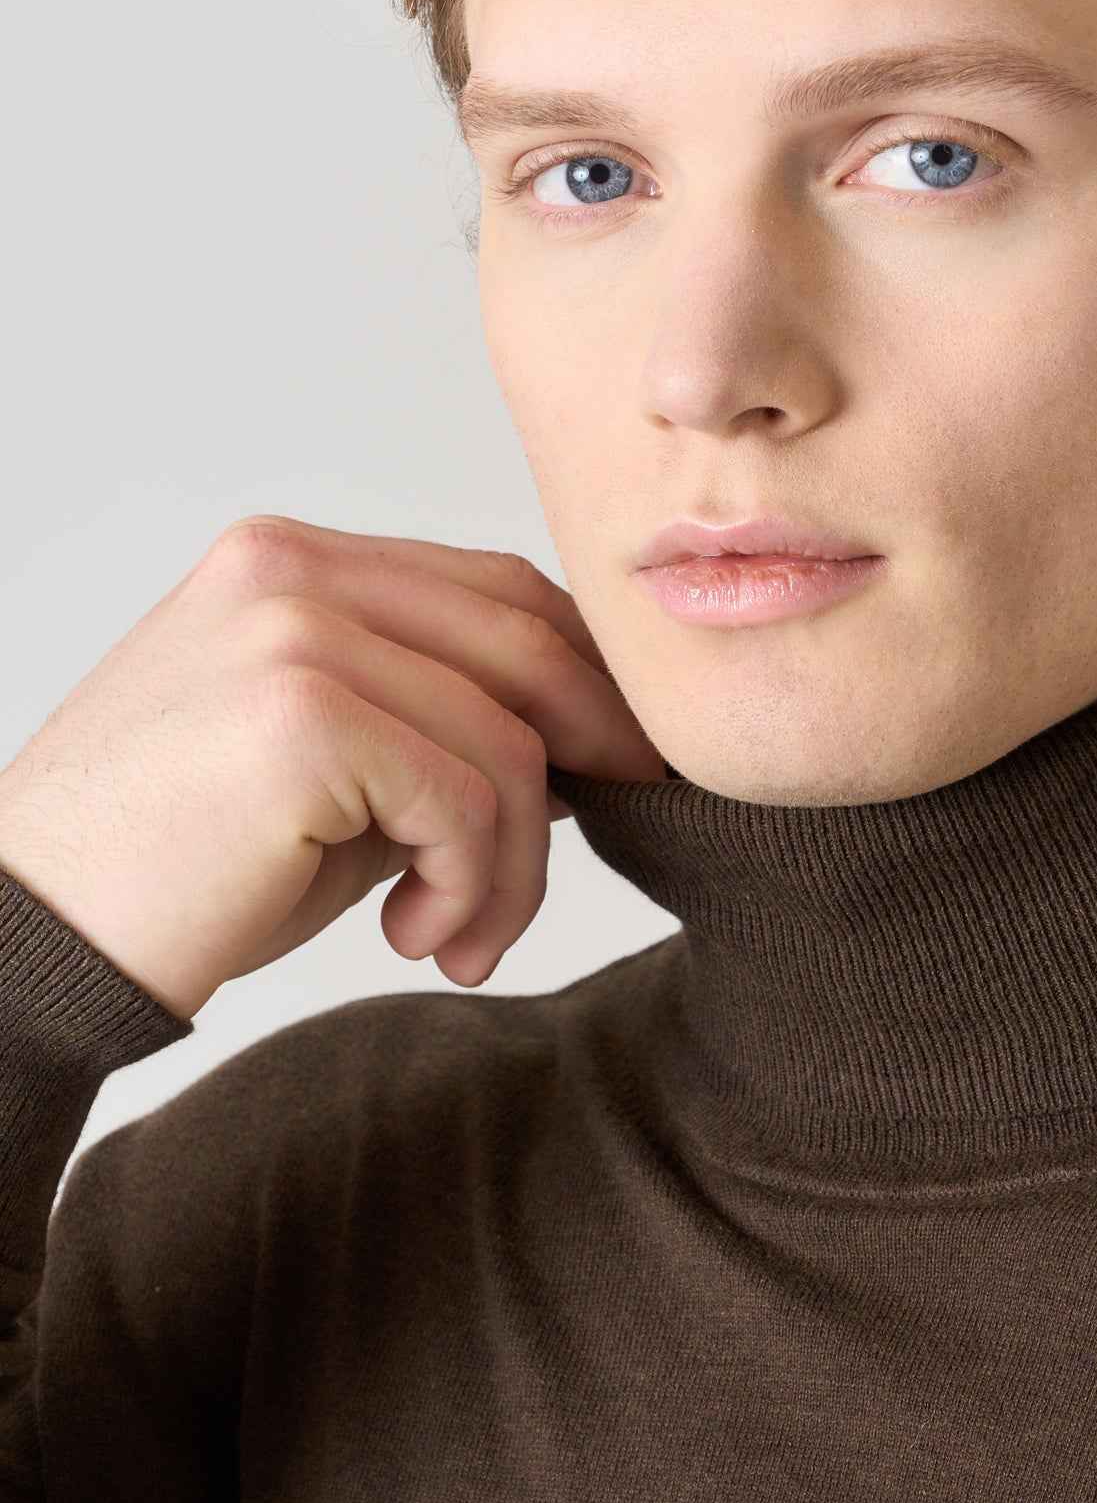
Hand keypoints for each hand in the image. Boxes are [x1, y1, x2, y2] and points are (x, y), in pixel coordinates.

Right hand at [0, 512, 663, 1021]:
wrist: (43, 936)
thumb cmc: (178, 870)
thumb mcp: (328, 772)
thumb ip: (431, 722)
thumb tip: (588, 740)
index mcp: (292, 564)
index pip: (494, 590)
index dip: (586, 675)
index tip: (631, 760)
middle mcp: (291, 572)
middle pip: (524, 641)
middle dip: (597, 748)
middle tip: (626, 826)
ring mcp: (292, 632)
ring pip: (511, 739)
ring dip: (515, 864)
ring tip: (461, 935)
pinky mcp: (301, 716)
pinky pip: (468, 801)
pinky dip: (475, 886)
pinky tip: (419, 938)